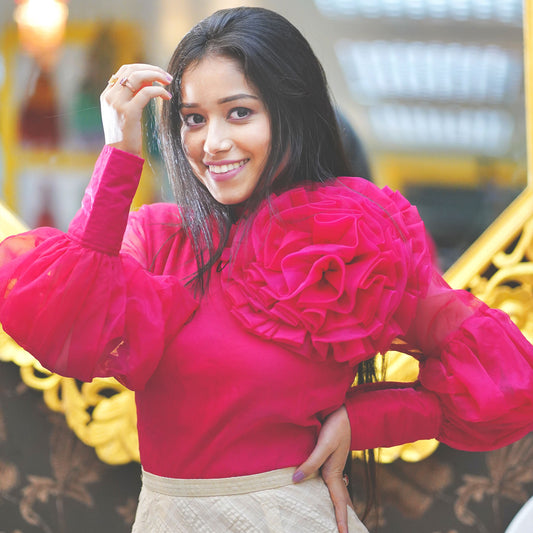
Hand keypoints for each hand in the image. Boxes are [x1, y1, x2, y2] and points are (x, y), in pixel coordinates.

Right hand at [100, 64, 172, 155]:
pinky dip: (159, 91)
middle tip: (167, 77)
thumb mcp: (125, 112)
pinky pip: (146, 93)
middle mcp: (110, 96)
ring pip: (138, 77)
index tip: (157, 75)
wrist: (120, 154)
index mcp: (107, 94)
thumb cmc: (126, 136)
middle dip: (152, 69)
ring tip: (168, 82)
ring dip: (156, 75)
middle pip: (131, 69)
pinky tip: (167, 97)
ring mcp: (117, 103)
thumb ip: (132, 96)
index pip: (125, 70)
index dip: (143, 68)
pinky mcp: (128, 112)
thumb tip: (148, 82)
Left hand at [293, 405, 352, 532]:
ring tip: (340, 516)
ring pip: (338, 490)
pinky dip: (335, 490)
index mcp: (334, 472)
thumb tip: (295, 481)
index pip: (339, 501)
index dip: (341, 519)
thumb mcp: (323, 445)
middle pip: (341, 499)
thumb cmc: (336, 427)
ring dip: (340, 504)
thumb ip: (310, 462)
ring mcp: (334, 465)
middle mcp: (335, 471)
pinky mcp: (331, 457)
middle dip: (343, 515)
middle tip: (344, 530)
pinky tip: (328, 489)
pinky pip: (332, 480)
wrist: (346, 412)